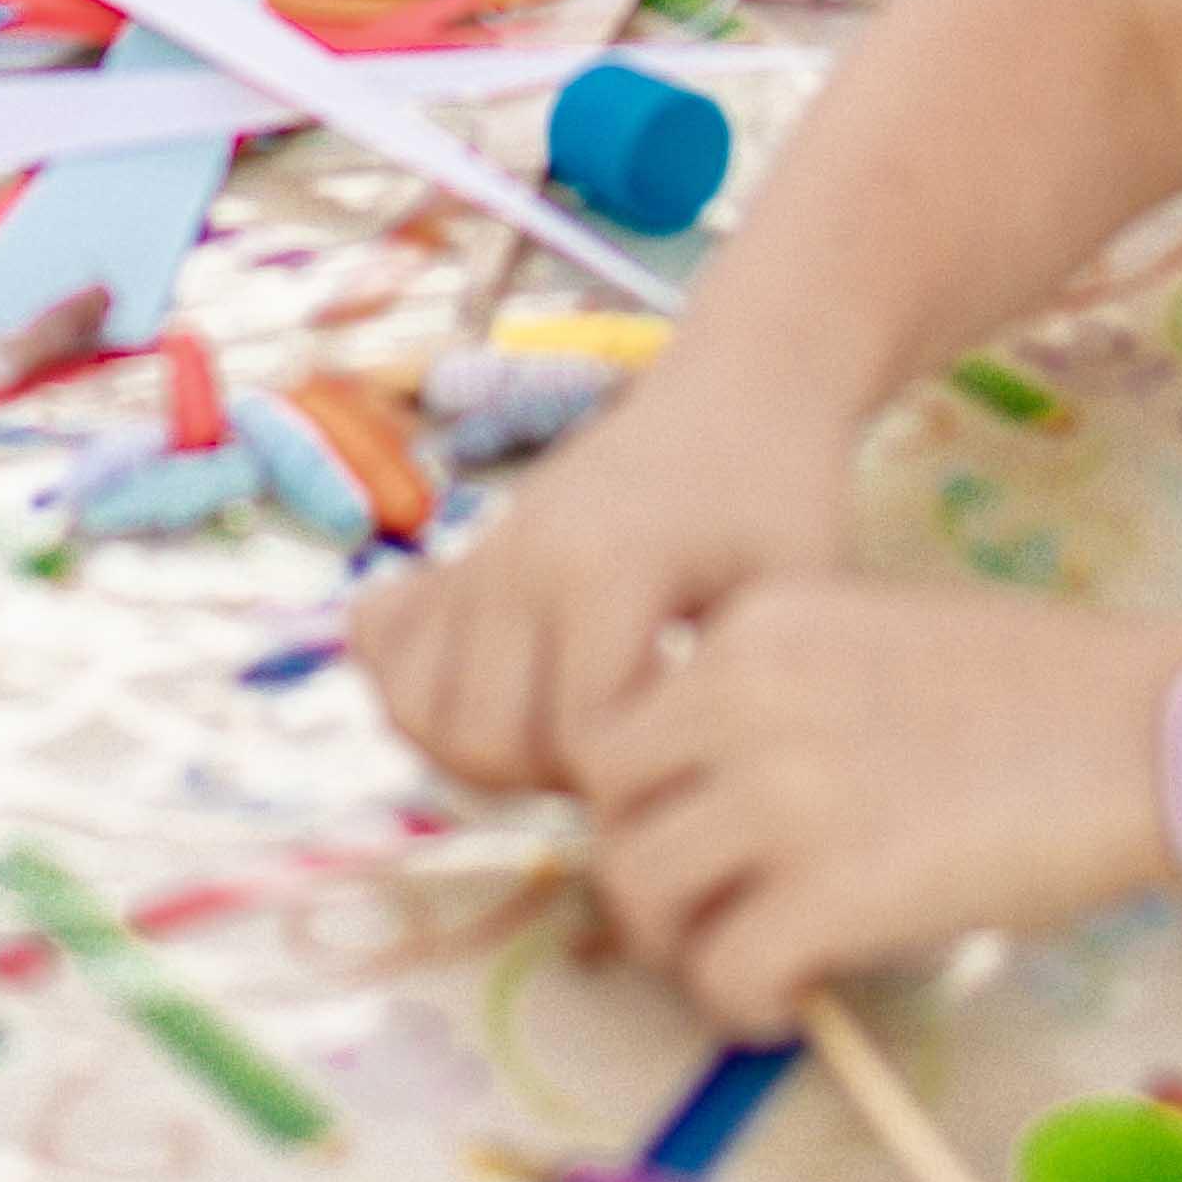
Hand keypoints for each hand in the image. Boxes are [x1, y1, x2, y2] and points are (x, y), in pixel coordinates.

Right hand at [353, 376, 859, 792]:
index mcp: (606, 568)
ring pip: (416, 710)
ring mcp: (478, 555)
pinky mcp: (460, 556)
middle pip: (483, 741)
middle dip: (556, 781)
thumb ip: (742, 690)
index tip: (693, 750)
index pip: (580, 741)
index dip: (638, 779)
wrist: (738, 390)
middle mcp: (519, 559)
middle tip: (632, 755)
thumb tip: (686, 791)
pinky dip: (421, 689)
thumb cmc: (785, 498)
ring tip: (570, 735)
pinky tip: (506, 693)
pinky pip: (383, 648)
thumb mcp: (797, 593)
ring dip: (487, 751)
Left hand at [561, 580, 1181, 1029]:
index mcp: (756, 623)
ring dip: (680, 947)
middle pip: (605, 806)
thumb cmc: (1044, 688)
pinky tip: (794, 1005)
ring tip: (747, 967)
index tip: (694, 840)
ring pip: (639, 891)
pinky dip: (743, 1006)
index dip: (643, 798)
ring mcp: (783, 793)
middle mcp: (744, 694)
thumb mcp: (876, 638)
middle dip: (641, 872)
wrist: (1155, 729)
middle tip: (701, 916)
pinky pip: (723, 973)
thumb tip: (712, 800)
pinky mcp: (834, 891)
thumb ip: (779, 694)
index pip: (621, 721)